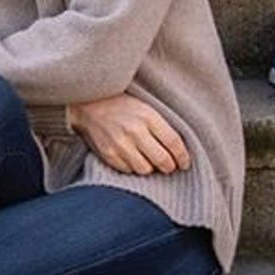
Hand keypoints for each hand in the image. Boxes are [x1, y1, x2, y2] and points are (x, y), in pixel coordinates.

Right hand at [66, 93, 189, 175]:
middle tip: (169, 166)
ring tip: (149, 161)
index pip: (173, 143)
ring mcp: (120, 143)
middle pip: (162, 160)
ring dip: (151, 168)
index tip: (185, 163)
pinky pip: (129, 171)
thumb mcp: (146, 108)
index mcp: (148, 116)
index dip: (183, 157)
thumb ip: (162, 127)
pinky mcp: (109, 154)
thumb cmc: (122, 106)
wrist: (89, 103)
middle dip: (169, 166)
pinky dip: (133, 168)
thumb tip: (178, 152)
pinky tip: (133, 159)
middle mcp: (135, 130)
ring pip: (146, 169)